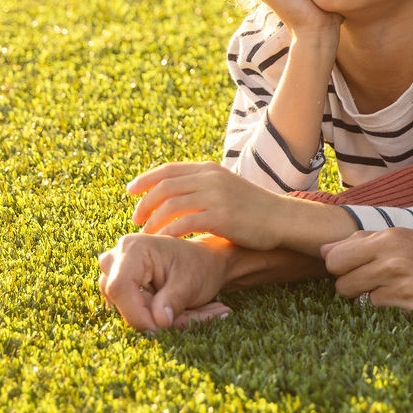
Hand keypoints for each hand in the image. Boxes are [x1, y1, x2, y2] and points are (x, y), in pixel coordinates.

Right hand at [96, 231, 234, 332]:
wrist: (203, 262)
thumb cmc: (199, 266)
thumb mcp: (191, 283)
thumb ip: (173, 301)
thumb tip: (159, 322)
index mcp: (134, 248)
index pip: (120, 287)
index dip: (135, 313)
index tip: (159, 329)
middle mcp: (117, 256)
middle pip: (118, 298)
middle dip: (147, 315)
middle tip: (181, 316)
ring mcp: (114, 270)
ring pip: (122, 306)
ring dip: (150, 315)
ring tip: (181, 309)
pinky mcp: (118, 284)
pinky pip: (126, 308)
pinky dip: (149, 315)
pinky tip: (171, 308)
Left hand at [128, 160, 354, 253]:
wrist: (282, 219)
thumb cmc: (254, 209)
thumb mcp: (227, 188)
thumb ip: (204, 187)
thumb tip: (177, 194)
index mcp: (209, 169)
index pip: (168, 169)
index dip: (145, 179)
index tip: (130, 192)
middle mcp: (210, 178)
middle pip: (164, 186)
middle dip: (145, 203)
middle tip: (135, 219)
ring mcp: (215, 196)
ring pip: (170, 205)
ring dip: (153, 221)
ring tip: (147, 234)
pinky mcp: (221, 216)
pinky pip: (184, 223)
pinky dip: (169, 233)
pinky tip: (163, 243)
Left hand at [321, 228, 412, 316]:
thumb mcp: (408, 238)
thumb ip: (364, 242)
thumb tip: (324, 249)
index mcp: (391, 238)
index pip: (336, 258)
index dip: (341, 268)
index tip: (355, 270)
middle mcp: (394, 260)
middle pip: (342, 284)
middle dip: (355, 288)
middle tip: (378, 285)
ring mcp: (404, 287)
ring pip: (359, 304)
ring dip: (372, 303)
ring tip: (396, 295)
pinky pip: (380, 318)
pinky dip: (388, 315)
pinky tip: (407, 307)